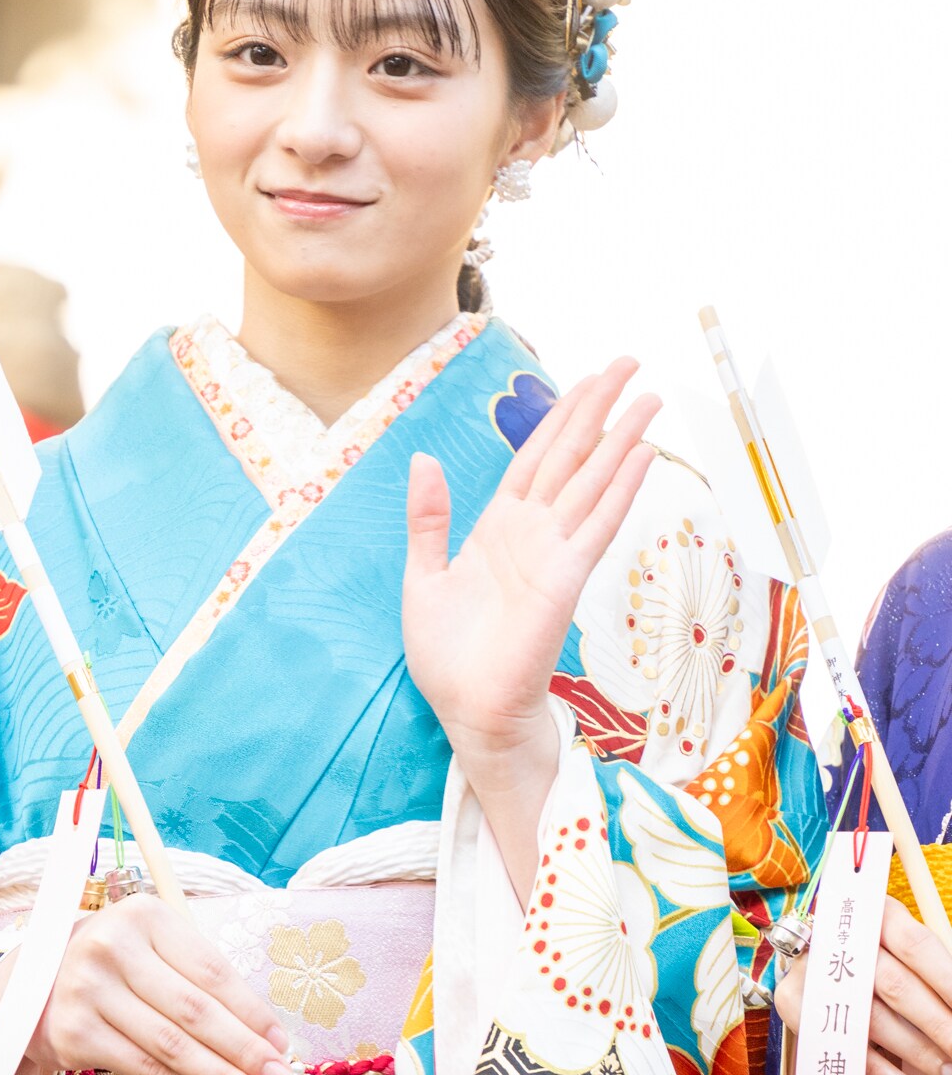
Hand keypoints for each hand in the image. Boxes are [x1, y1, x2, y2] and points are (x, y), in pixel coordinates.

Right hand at [30, 895, 295, 1074]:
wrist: (26, 985)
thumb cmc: (110, 966)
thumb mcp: (150, 948)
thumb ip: (198, 980)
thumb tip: (263, 1034)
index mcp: (144, 916)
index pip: (212, 970)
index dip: (252, 1012)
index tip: (282, 1044)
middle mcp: (112, 948)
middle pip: (195, 1011)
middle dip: (246, 1052)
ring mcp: (88, 991)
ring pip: (172, 1047)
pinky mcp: (73, 1034)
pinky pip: (144, 1070)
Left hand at [402, 358, 659, 793]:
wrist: (467, 710)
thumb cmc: (449, 657)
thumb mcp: (424, 576)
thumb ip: (428, 519)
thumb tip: (425, 459)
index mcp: (497, 528)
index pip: (536, 457)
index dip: (561, 416)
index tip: (589, 380)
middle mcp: (532, 533)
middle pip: (571, 456)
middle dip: (598, 409)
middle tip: (630, 363)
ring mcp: (552, 554)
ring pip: (592, 481)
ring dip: (621, 438)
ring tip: (649, 397)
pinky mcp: (564, 580)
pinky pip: (595, 525)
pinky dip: (618, 490)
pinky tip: (640, 456)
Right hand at [775, 896, 951, 1074]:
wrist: (818, 954)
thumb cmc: (880, 956)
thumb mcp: (907, 951)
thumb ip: (935, 974)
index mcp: (876, 914)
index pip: (917, 945)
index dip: (948, 981)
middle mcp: (840, 937)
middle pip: (895, 986)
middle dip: (938, 1026)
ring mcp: (811, 969)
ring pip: (871, 1018)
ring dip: (915, 1052)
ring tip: (949, 1074)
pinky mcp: (793, 1000)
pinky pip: (838, 1041)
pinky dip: (875, 1068)